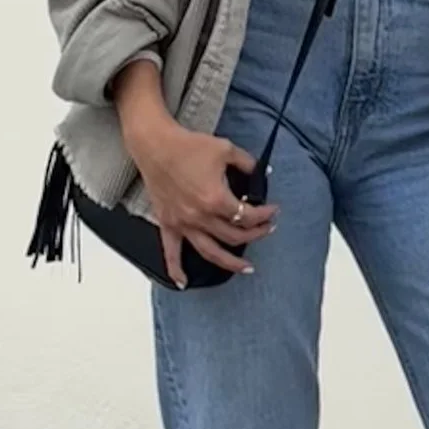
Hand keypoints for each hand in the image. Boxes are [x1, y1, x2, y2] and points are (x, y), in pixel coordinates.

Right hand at [129, 110, 275, 287]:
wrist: (156, 145)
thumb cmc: (188, 146)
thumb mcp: (226, 150)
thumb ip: (248, 163)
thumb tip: (262, 171)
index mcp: (216, 199)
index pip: (248, 215)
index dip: (265, 214)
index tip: (273, 210)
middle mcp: (200, 216)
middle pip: (234, 236)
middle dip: (255, 234)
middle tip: (266, 229)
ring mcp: (183, 223)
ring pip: (210, 252)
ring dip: (230, 263)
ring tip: (245, 268)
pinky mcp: (168, 224)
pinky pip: (171, 252)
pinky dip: (176, 269)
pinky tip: (183, 282)